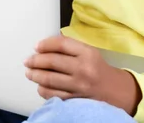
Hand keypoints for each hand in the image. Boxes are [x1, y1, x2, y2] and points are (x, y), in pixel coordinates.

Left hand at [24, 35, 140, 114]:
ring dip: (35, 75)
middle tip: (28, 60)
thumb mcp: (89, 52)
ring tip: (29, 72)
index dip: (46, 44)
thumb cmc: (99, 69)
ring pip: (50, 79)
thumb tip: (45, 46)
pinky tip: (40, 86)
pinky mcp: (75, 99)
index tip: (36, 46)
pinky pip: (53, 94)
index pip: (61, 45)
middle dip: (36, 60)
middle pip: (53, 61)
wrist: (115, 91)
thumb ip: (71, 48)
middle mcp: (83, 68)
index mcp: (87, 52)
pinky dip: (43, 89)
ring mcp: (79, 85)